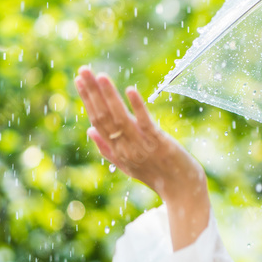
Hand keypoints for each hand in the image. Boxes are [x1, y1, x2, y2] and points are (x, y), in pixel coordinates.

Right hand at [74, 65, 204, 199]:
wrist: (182, 191)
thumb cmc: (157, 176)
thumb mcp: (127, 165)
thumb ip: (107, 148)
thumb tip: (89, 130)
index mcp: (117, 150)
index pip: (97, 120)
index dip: (88, 100)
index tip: (79, 80)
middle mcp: (125, 147)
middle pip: (104, 116)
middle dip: (92, 92)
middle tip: (83, 70)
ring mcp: (141, 145)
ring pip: (120, 118)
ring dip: (109, 96)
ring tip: (100, 76)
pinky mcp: (159, 142)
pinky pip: (145, 123)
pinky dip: (137, 106)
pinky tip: (130, 90)